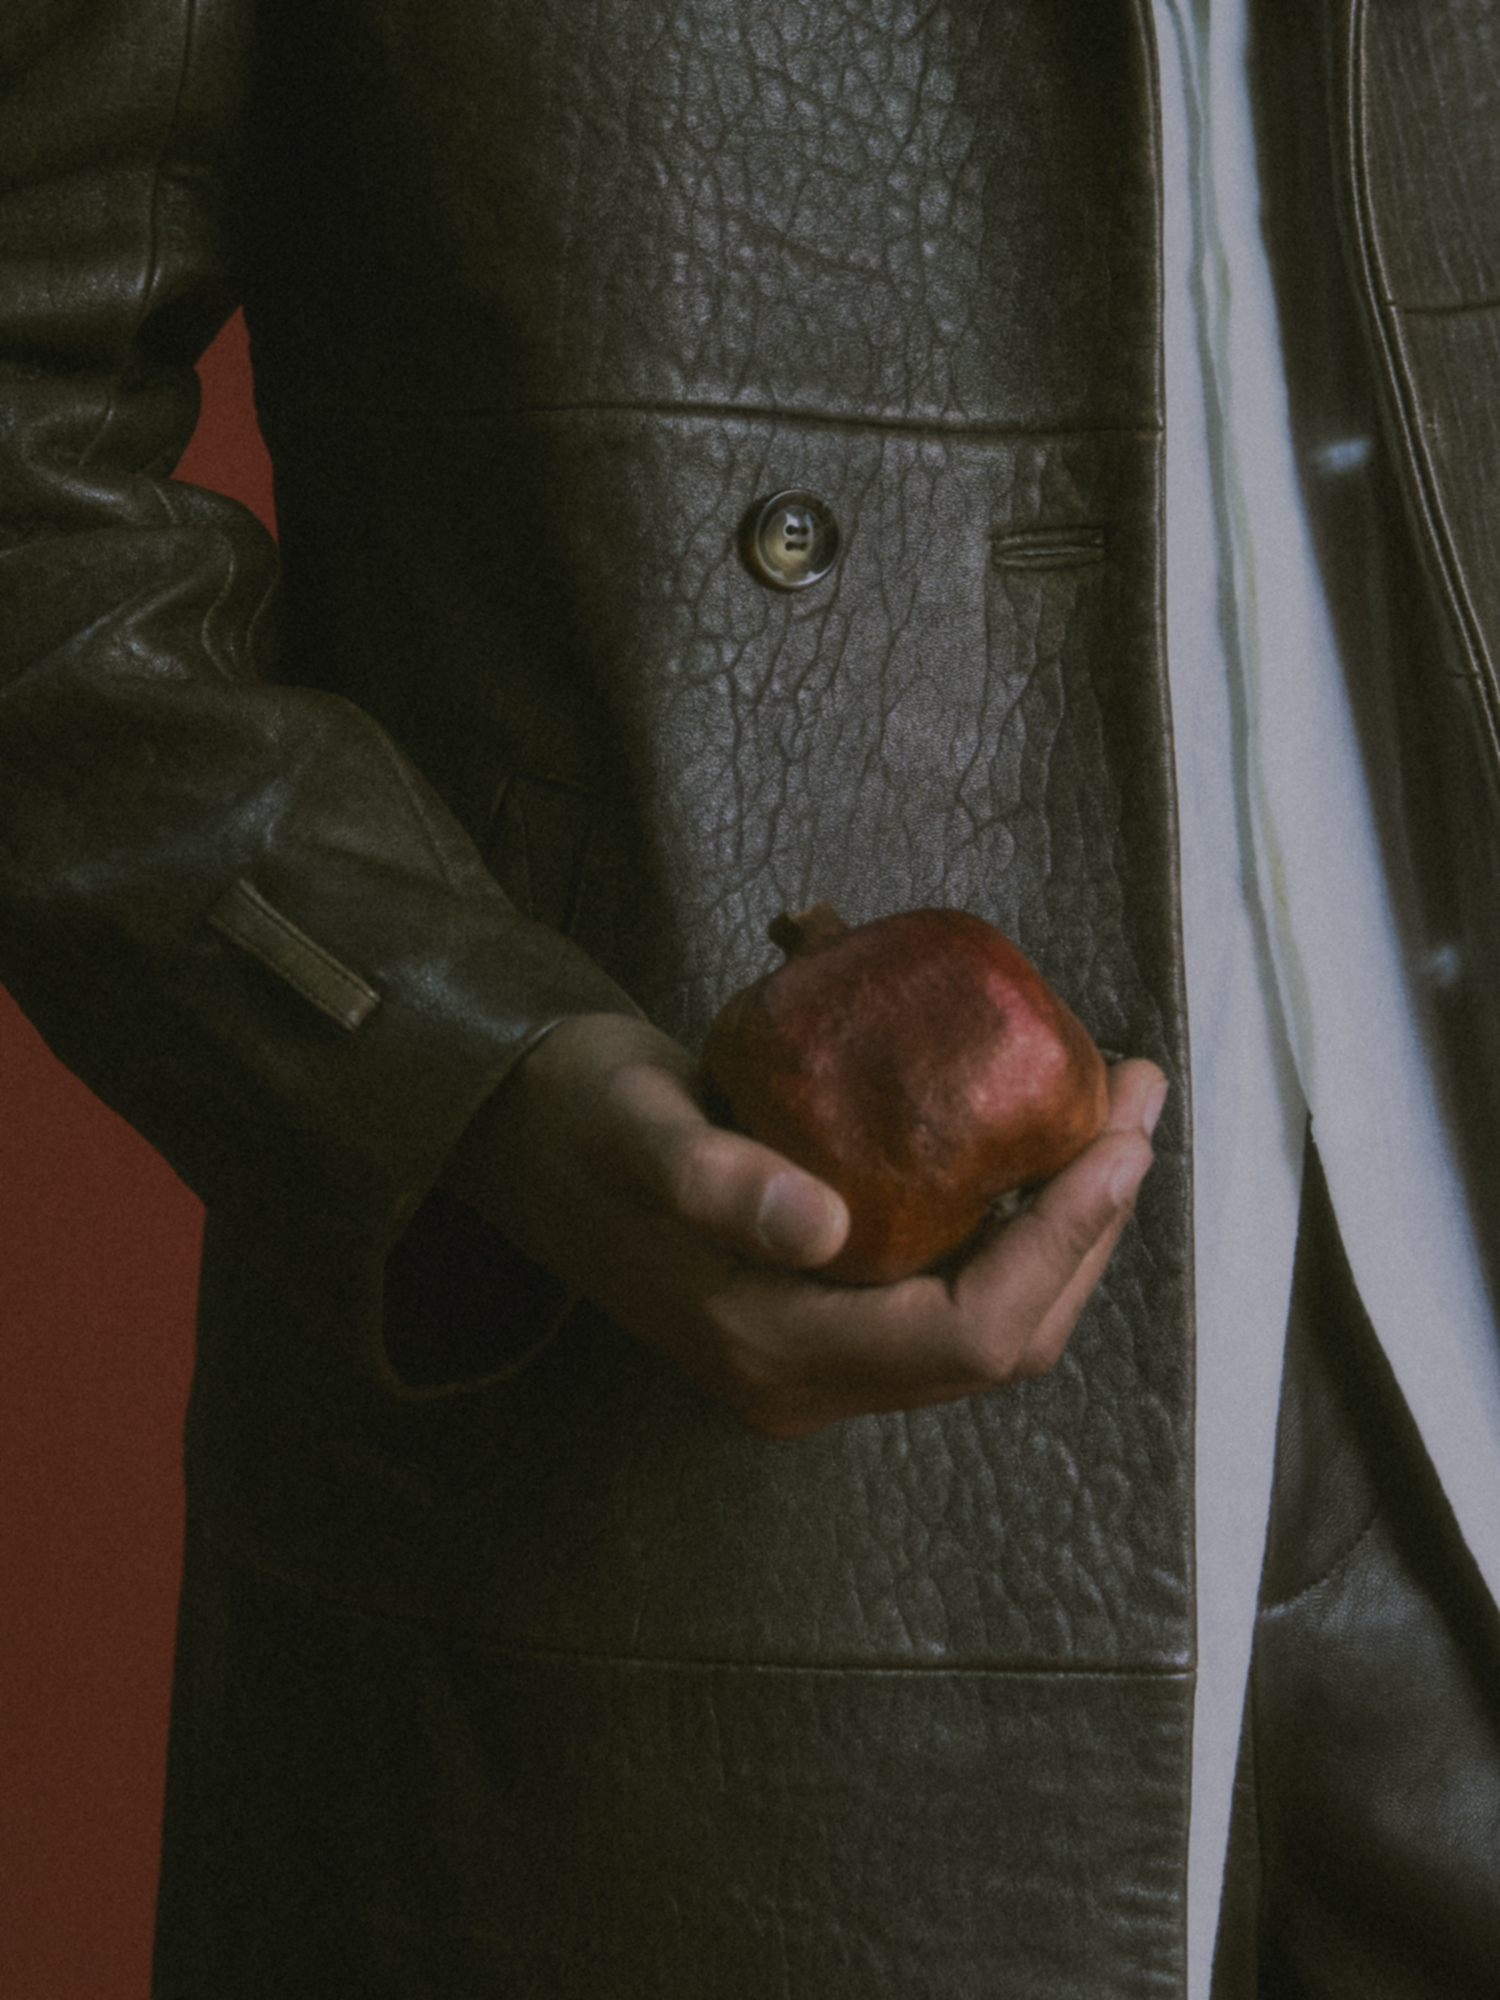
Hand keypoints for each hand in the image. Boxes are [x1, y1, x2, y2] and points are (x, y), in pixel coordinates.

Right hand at [441, 1014, 1165, 1438]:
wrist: (522, 1137)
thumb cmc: (576, 1119)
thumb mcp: (636, 1128)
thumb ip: (713, 1180)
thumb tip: (824, 1229)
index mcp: (770, 1350)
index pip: (968, 1332)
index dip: (1062, 1244)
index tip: (1118, 1139)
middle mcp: (807, 1378)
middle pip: (1003, 1336)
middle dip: (1089, 1225)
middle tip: (1136, 1100)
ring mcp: (819, 1357)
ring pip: (989, 1319)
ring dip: (1065, 1226)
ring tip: (1111, 1112)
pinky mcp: (826, 1316)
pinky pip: (953, 1291)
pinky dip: (1015, 1226)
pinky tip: (1037, 1145)